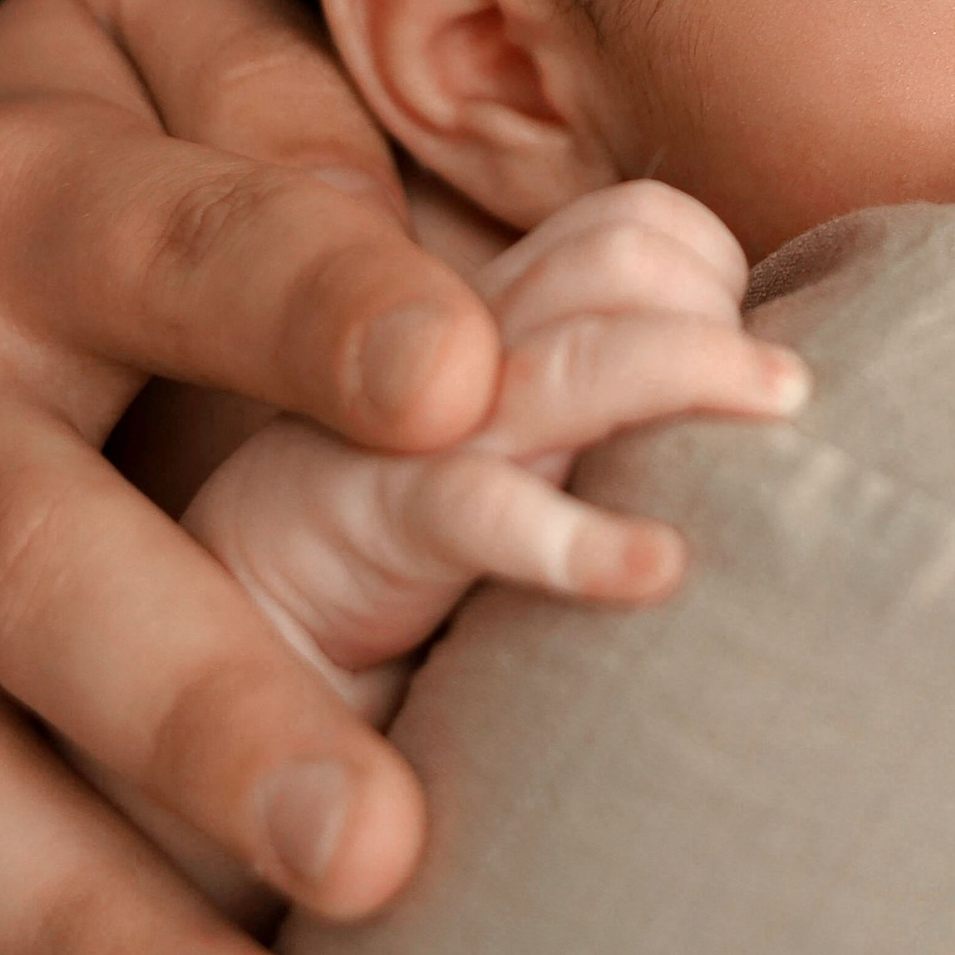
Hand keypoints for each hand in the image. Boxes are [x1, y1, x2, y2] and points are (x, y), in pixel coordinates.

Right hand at [0, 0, 505, 954]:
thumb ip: (286, 94)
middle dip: (188, 707)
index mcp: (11, 202)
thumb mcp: (161, 36)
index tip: (468, 382)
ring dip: (78, 938)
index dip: (311, 304)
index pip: (174, 242)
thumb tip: (419, 246)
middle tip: (371, 840)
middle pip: (21, 565)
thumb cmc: (104, 162)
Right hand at [185, 183, 802, 704]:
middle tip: (785, 399)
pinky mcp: (339, 532)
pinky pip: (472, 503)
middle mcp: (430, 361)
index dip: (703, 269)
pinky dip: (581, 536)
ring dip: (692, 367)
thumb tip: (745, 477)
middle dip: (708, 301)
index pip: (616, 236)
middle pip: (607, 255)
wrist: (169, 718)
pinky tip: (655, 570)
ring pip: (563, 350)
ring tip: (779, 415)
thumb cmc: (361, 633)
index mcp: (472, 344)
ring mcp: (381, 438)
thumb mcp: (493, 526)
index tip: (757, 374)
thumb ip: (581, 465)